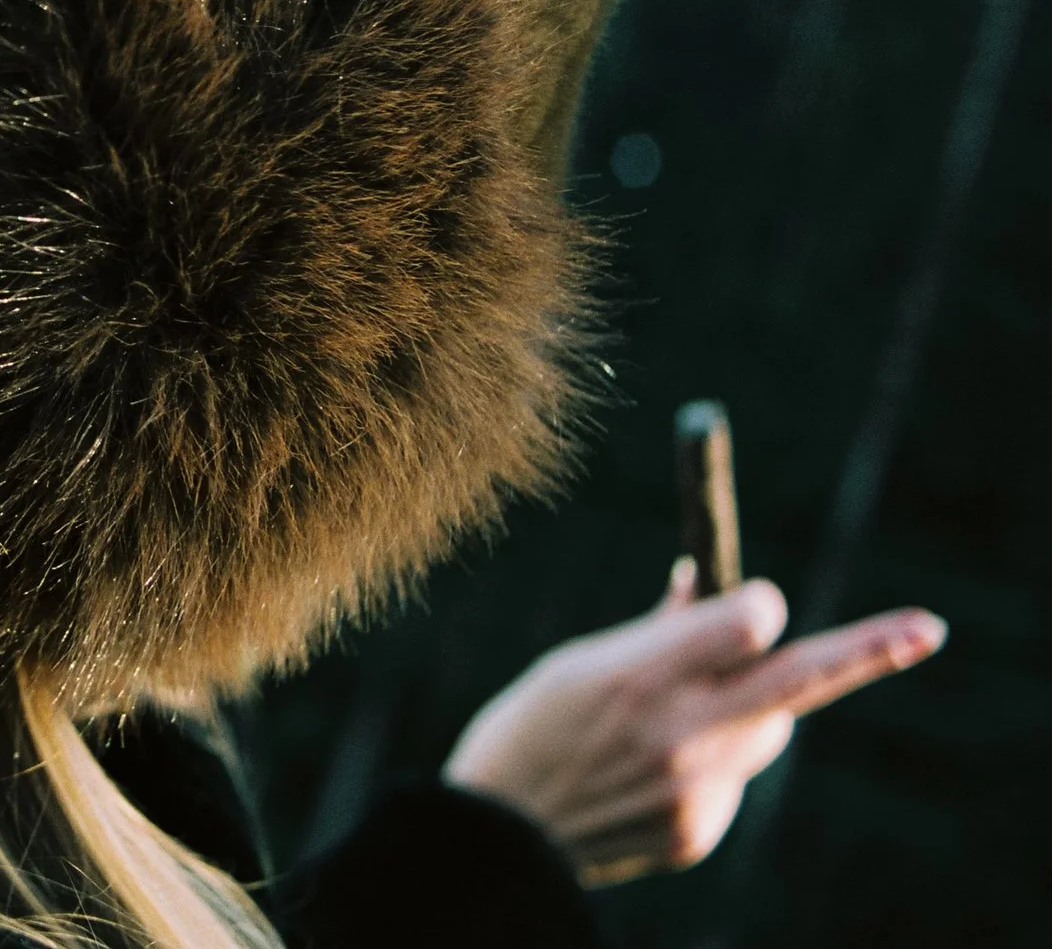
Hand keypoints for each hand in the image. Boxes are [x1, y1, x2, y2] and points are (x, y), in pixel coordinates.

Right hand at [442, 561, 945, 885]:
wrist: (500, 841)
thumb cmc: (530, 731)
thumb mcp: (576, 665)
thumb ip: (656, 636)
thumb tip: (712, 587)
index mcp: (639, 675)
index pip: (747, 623)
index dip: (757, 605)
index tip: (752, 604)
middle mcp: (679, 731)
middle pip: (798, 679)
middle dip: (870, 651)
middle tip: (928, 628)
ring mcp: (698, 787)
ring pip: (767, 730)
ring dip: (746, 712)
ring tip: (664, 727)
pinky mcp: (702, 829)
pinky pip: (731, 778)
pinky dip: (707, 764)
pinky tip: (647, 778)